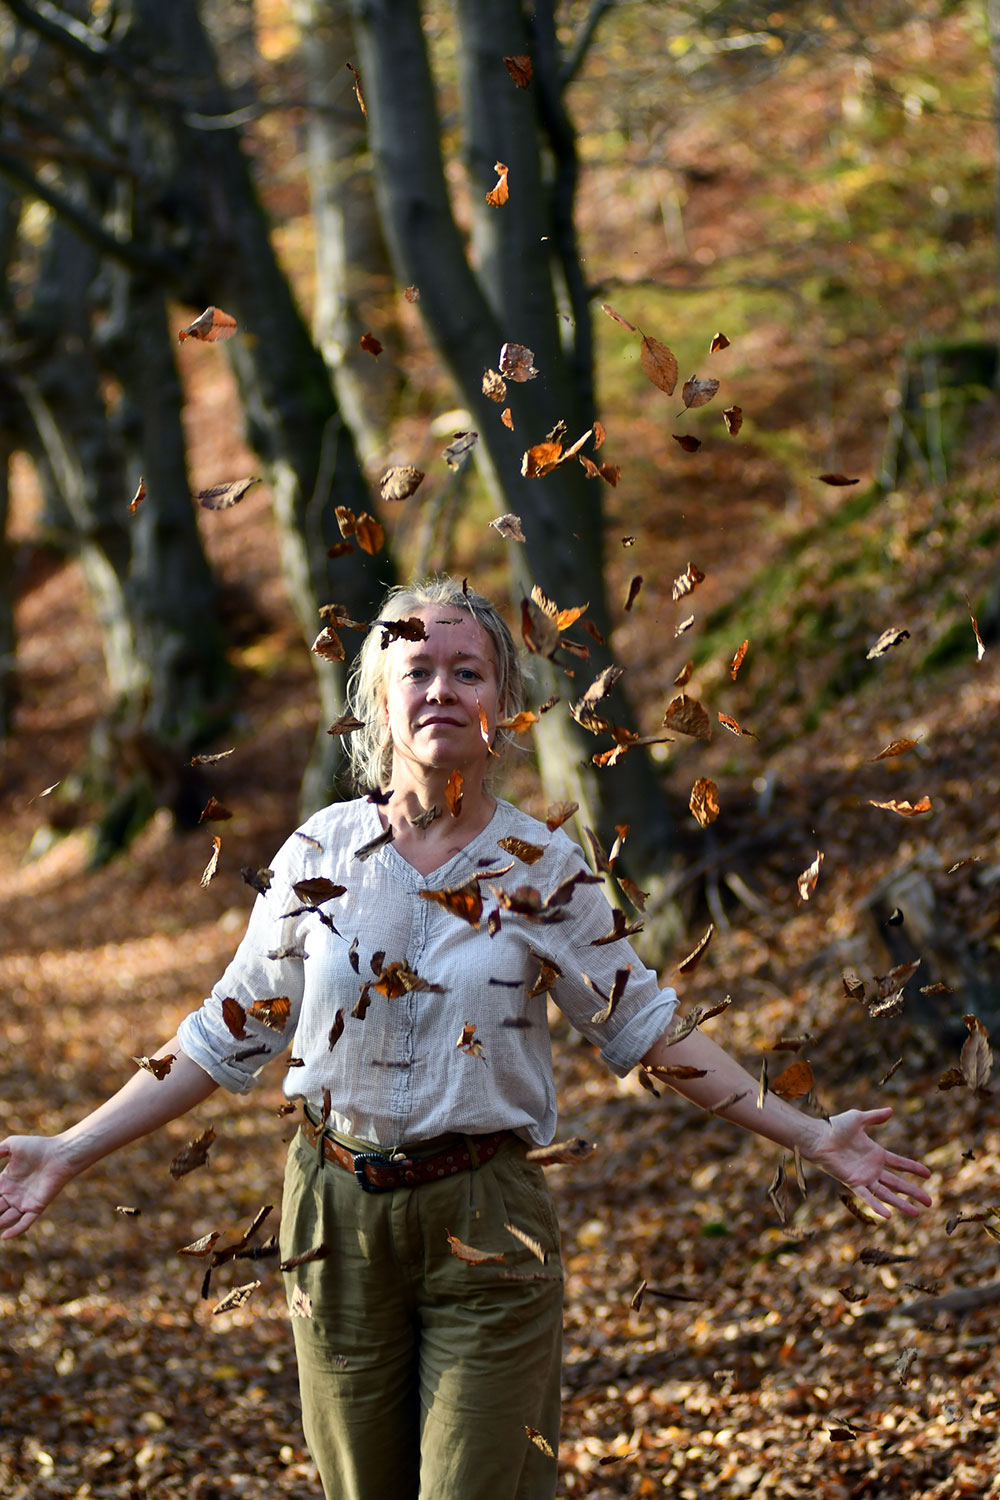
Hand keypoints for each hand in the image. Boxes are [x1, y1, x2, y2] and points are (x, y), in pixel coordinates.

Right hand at [0, 1135, 77, 1240]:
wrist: (60, 1154)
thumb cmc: (38, 1147)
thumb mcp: (12, 1145)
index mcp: (5, 1182)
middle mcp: (12, 1195)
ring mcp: (24, 1202)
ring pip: (5, 1219)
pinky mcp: (36, 1207)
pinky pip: (25, 1223)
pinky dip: (16, 1230)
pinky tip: (5, 1236)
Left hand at [807, 1106, 931, 1218]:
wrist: (818, 1136)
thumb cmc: (835, 1127)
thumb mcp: (858, 1119)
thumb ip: (875, 1117)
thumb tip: (891, 1110)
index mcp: (876, 1154)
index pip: (900, 1164)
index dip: (914, 1168)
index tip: (929, 1174)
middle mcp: (872, 1168)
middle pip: (898, 1183)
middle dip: (914, 1192)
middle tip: (929, 1203)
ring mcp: (864, 1177)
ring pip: (887, 1194)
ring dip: (901, 1204)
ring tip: (917, 1214)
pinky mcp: (853, 1182)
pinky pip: (867, 1197)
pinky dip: (877, 1205)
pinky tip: (888, 1215)